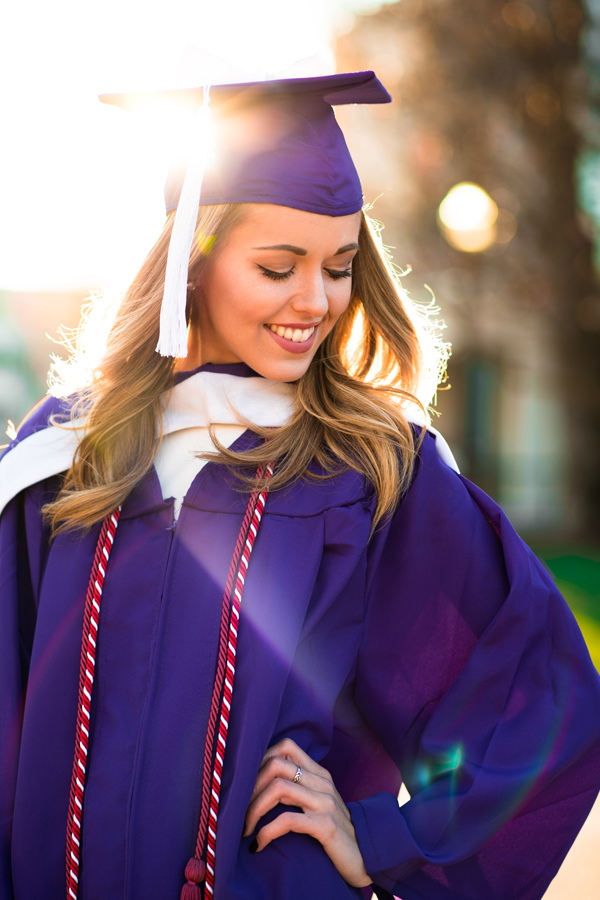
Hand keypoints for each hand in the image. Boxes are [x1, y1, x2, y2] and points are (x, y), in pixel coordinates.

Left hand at [243, 737, 371, 887]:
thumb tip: (261, 785)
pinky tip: (258, 844)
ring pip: (278, 787)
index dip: (259, 760)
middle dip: (250, 787)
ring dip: (253, 809)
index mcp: (319, 774)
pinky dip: (266, 831)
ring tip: (245, 829)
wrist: (367, 857)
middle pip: (276, 764)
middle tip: (239, 810)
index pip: (286, 746)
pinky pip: (287, 820)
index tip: (245, 786)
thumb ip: (298, 789)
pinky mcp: (326, 826)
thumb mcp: (318, 804)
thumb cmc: (335, 833)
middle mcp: (322, 782)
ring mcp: (325, 802)